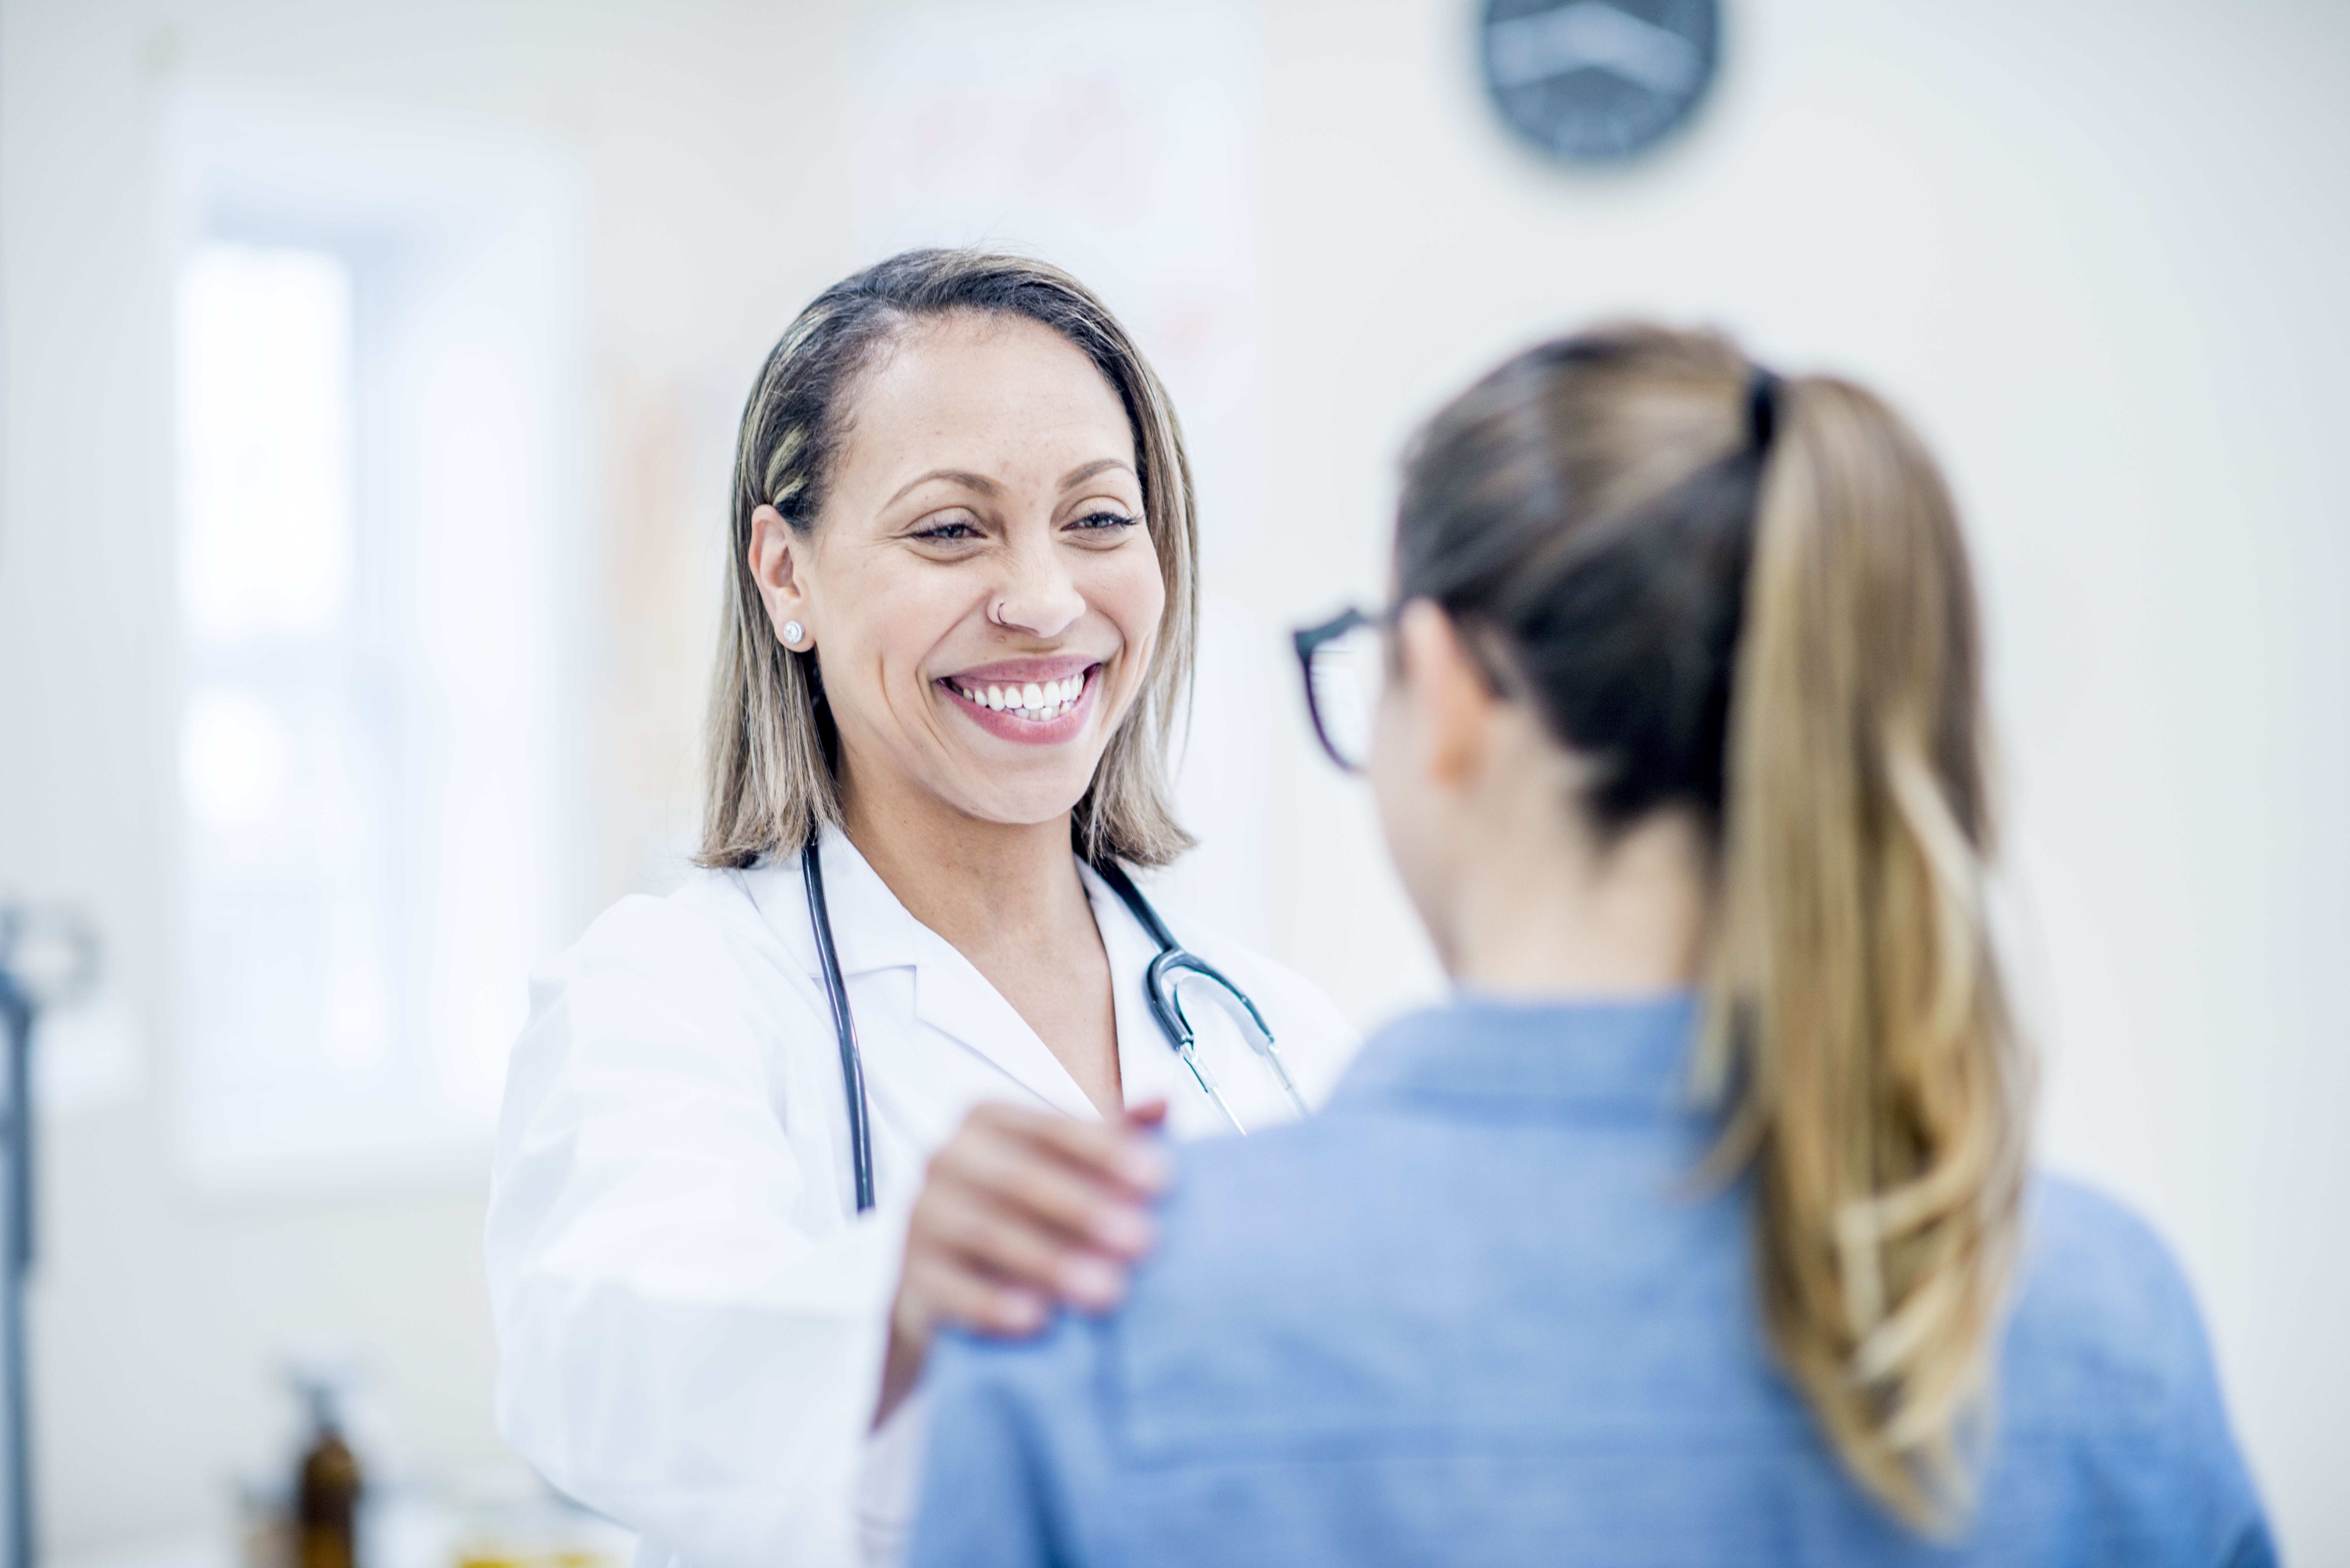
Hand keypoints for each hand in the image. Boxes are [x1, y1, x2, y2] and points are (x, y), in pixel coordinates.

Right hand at [875, 1100, 1170, 1424]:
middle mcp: (946, 1157)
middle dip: (1085, 1210)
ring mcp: (921, 1216)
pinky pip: (950, 1289)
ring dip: (1051, 1262)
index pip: (1052, 1127)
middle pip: (1019, 1179)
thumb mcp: (1063, 1165)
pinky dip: (993, 1305)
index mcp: (986, 1119)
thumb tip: (1165, 1103)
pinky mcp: (910, 1276)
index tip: (1162, 1181)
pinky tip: (1039, 1321)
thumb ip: (1112, 1134)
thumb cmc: (1020, 1209)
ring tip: (1109, 1291)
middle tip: (1145, 1242)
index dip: (1107, 1151)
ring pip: (987, 1234)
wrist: (942, 1280)